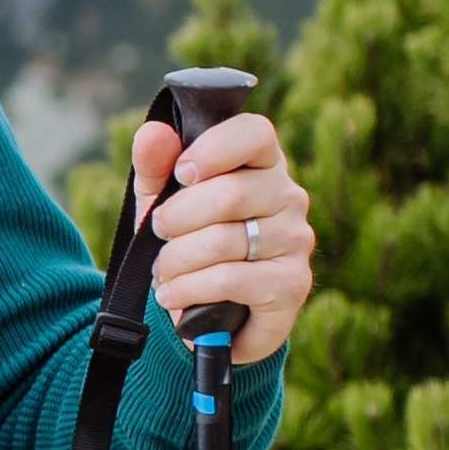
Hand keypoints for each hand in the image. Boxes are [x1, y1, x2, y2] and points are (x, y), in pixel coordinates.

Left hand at [125, 110, 319, 364]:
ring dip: (176, 260)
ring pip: (223, 240)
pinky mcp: (292, 284)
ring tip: (162, 272)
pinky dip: (188, 289)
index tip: (181, 174)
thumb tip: (152, 133)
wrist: (211, 316)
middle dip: (176, 218)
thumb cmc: (189, 243)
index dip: (213, 149)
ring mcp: (295, 241)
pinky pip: (230, 280)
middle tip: (159, 233)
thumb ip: (155, 166)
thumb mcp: (162, 202)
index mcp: (262, 165)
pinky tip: (172, 295)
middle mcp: (289, 198)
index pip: (254, 133)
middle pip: (229, 193)